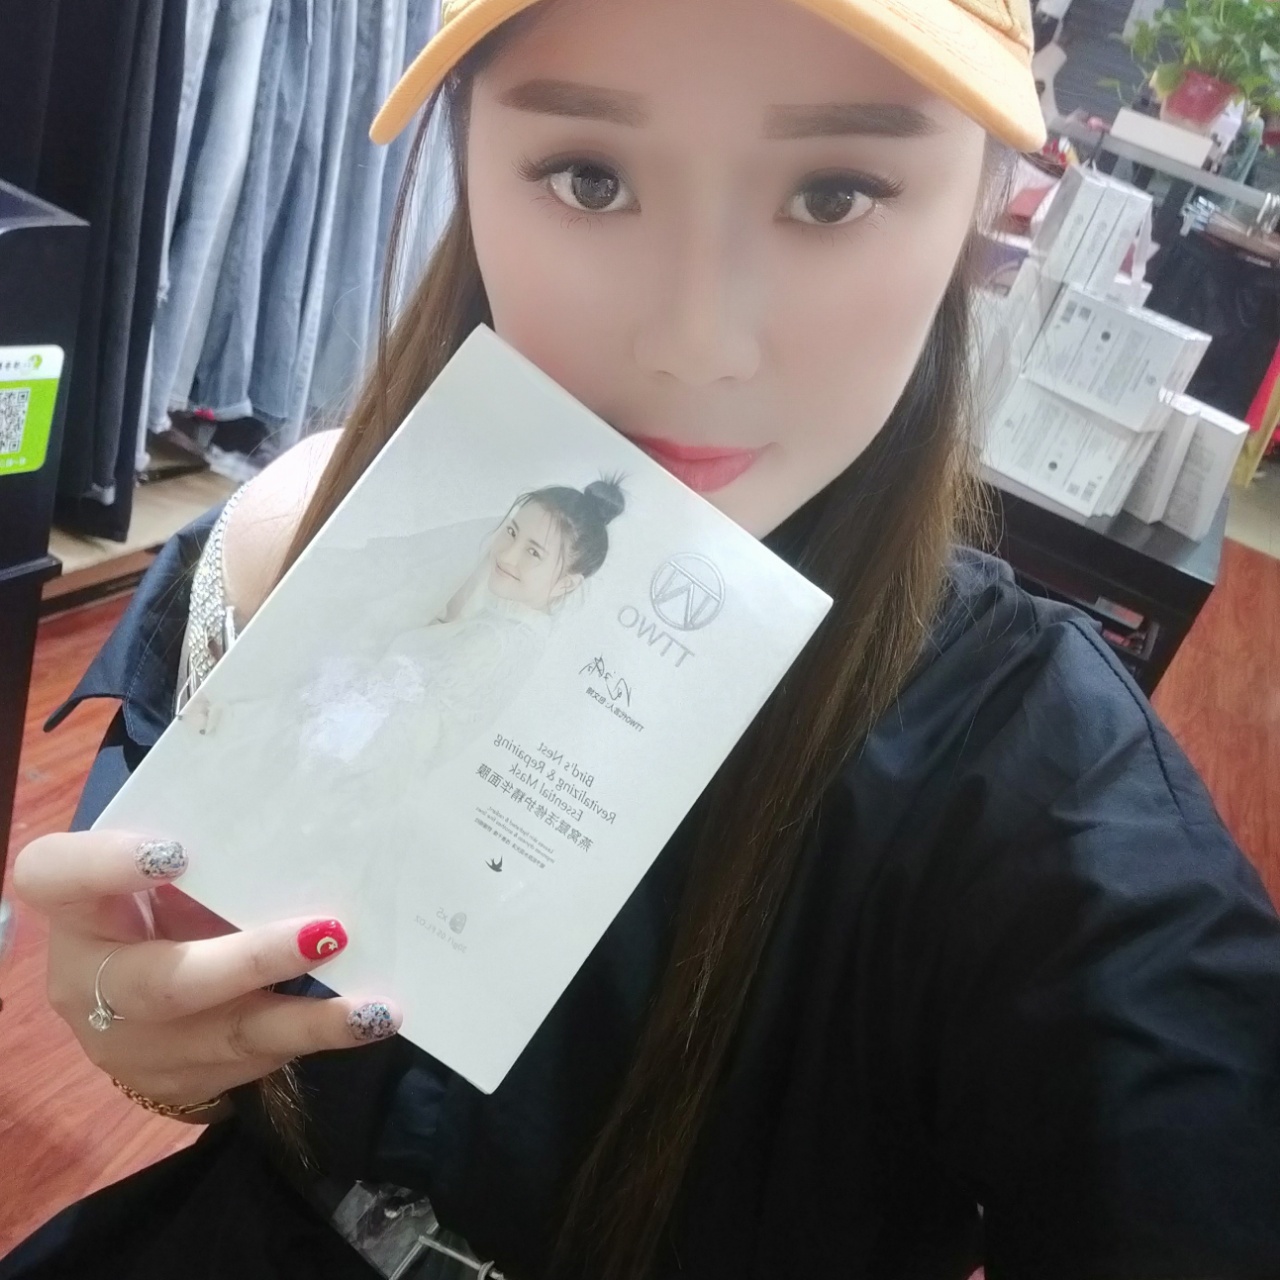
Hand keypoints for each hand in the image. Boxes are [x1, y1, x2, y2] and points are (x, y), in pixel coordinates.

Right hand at [11, 830, 399, 1118]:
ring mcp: (136, 1044)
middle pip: (161, 982)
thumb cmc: (157, 905)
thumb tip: (304, 812)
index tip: (177, 850)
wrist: (133, 1004)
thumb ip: (205, 850)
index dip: (107, 866)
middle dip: (250, 961)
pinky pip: (256, 1059)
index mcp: (76, 909)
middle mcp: (91, 983)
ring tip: (372, 1008)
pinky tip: (370, 1018)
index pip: (56, 877)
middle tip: (326, 932)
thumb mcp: (158, 875)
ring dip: (308, 1020)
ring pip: (225, 1034)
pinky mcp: (185, 1078)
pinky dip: (316, 1036)